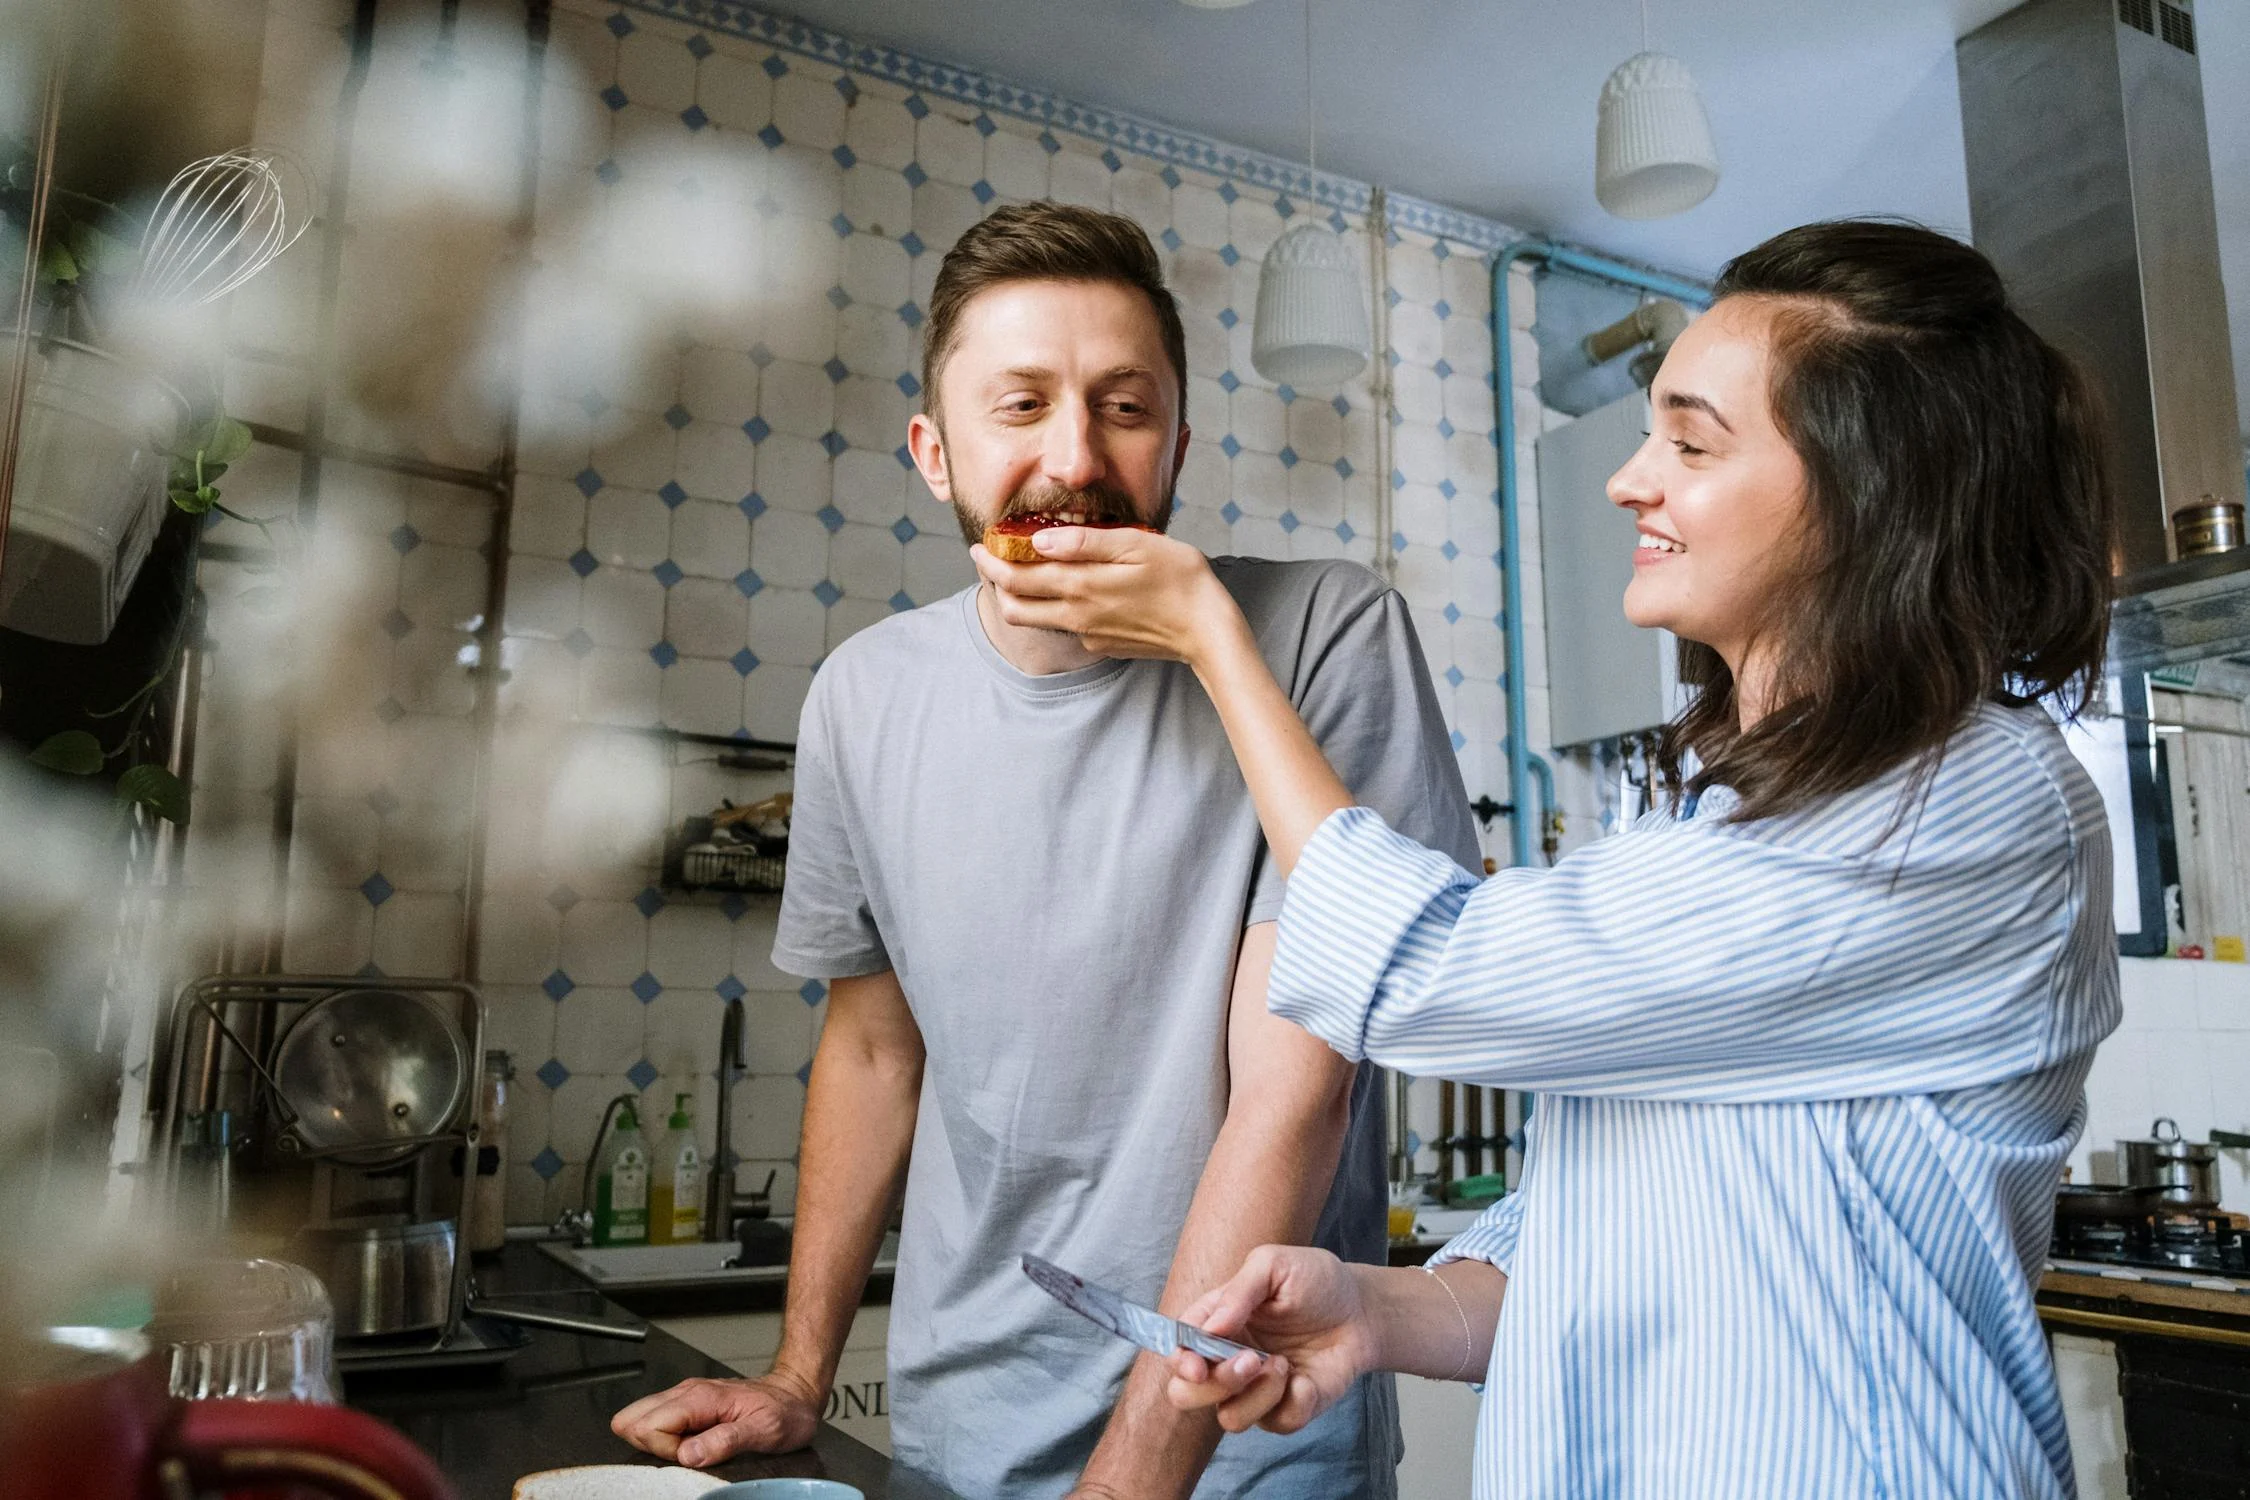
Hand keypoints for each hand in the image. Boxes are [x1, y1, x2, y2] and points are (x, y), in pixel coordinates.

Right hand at [609, 1369, 822, 1467]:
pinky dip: (667, 1441)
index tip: (691, 1454)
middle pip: (634, 1420)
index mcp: (699, 1397)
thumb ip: (724, 1441)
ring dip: (661, 1445)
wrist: (796, 1393)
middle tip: (690, 1452)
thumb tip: (688, 1455)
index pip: (649, 1426)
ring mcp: (684, 1398)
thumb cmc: (784, 1411)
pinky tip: (694, 1444)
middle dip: (654, 1447)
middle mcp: (686, 1393)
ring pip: (641, 1421)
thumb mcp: (764, 1430)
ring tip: (696, 1447)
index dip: (665, 1450)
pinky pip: (658, 1424)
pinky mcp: (687, 1407)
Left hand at [970, 525, 1245, 668]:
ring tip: (1023, 570)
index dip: (991, 563)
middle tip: (990, 559)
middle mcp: (1077, 616)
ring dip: (1021, 596)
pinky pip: (1066, 625)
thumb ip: (1086, 542)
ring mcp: (1088, 634)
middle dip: (997, 581)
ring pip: (1036, 619)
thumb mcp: (1137, 545)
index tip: (980, 546)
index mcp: (1081, 587)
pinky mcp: (1101, 644)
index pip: (1016, 578)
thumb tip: (1040, 540)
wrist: (1208, 631)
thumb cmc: (1181, 579)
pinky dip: (1054, 606)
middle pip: (1016, 606)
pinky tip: (1071, 587)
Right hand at [1164, 1245, 1375, 1435]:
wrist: (1361, 1310)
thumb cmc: (1315, 1281)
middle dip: (1215, 1383)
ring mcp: (1253, 1389)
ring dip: (1257, 1394)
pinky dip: (1294, 1402)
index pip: (1176, 1348)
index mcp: (1213, 1322)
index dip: (1179, 1361)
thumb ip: (1239, 1290)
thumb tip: (1210, 1327)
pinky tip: (1307, 1378)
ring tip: (1285, 1364)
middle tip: (1251, 1360)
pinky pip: (1276, 1424)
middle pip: (1186, 1394)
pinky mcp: (1284, 1409)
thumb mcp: (1275, 1265)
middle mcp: (1225, 1360)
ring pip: (1229, 1418)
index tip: (1197, 1364)